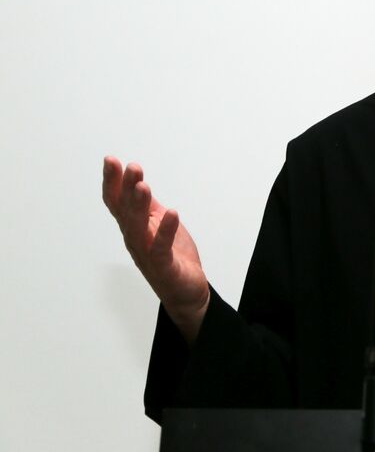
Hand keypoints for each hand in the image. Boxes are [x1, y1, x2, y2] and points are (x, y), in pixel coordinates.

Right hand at [102, 156, 209, 342]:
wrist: (186, 291)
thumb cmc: (172, 257)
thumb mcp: (159, 224)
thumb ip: (148, 207)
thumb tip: (137, 183)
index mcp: (134, 227)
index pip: (118, 203)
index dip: (112, 182)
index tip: (111, 160)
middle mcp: (135, 240)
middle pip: (125, 211)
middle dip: (126, 188)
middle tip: (130, 167)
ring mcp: (147, 254)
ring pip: (138, 228)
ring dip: (139, 206)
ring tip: (142, 185)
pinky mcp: (164, 266)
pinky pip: (161, 247)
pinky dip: (165, 230)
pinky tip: (171, 214)